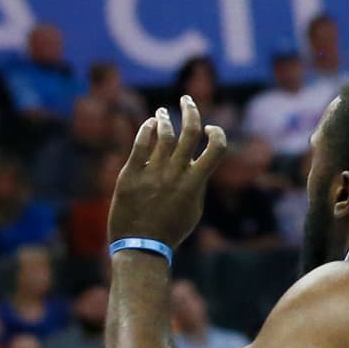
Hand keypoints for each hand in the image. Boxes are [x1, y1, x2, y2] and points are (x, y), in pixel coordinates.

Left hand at [108, 95, 226, 249]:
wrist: (141, 247)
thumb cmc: (171, 231)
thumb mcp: (194, 209)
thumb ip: (198, 184)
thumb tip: (197, 163)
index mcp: (195, 182)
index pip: (217, 147)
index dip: (217, 133)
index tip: (209, 130)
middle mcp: (176, 174)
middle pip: (189, 131)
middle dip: (191, 110)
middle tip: (187, 100)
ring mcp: (153, 173)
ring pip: (164, 134)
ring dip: (165, 118)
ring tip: (162, 112)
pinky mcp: (130, 176)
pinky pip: (140, 145)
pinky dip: (146, 129)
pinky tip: (149, 124)